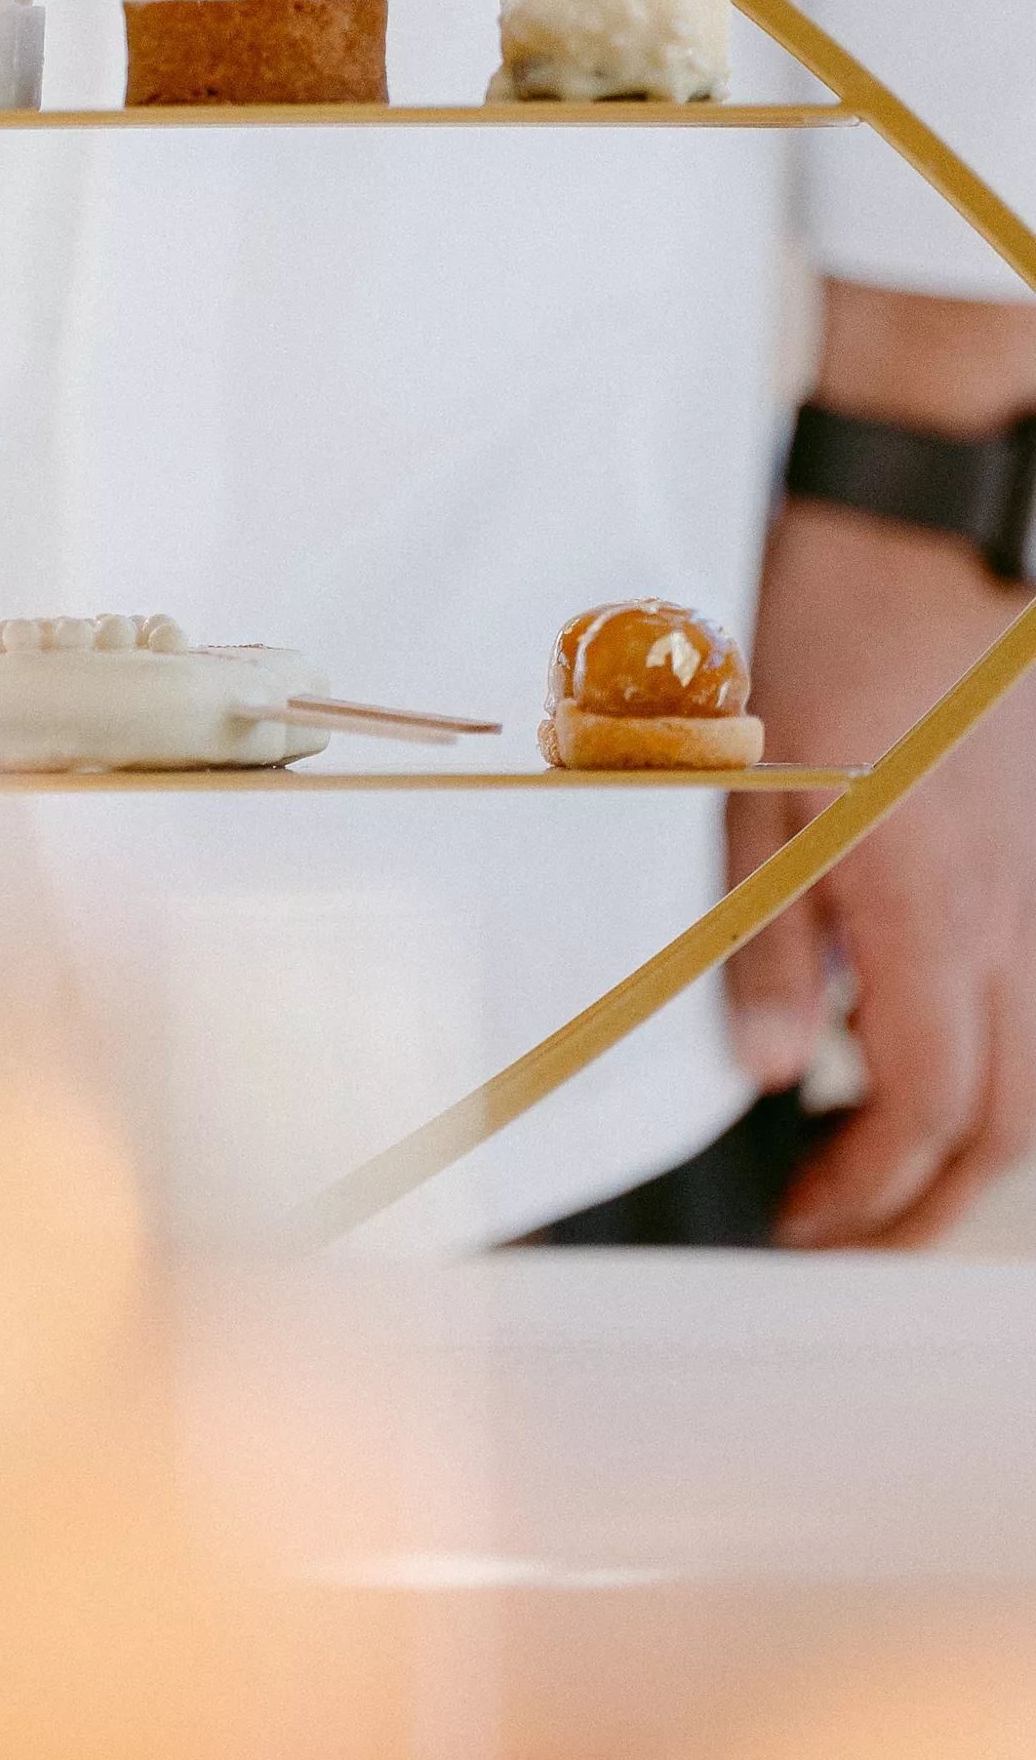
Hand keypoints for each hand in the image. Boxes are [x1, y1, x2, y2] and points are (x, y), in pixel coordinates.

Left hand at [728, 285, 1035, 1245]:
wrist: (922, 528)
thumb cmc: (822, 637)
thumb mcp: (750, 792)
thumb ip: (768, 942)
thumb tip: (775, 1076)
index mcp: (926, 906)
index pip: (929, 1111)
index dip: (866, 1195)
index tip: (799, 1224)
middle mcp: (1016, 913)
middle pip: (1011, 1125)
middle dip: (929, 1205)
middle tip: (844, 1230)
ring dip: (974, 1140)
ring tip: (880, 1161)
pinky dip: (998, 1051)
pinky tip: (918, 1039)